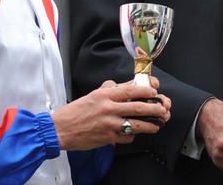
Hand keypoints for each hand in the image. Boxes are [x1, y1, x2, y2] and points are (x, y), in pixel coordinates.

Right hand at [52, 79, 170, 149]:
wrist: (60, 129)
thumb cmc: (75, 112)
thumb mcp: (93, 95)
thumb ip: (109, 89)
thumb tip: (124, 85)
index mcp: (105, 95)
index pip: (131, 90)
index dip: (146, 91)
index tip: (154, 92)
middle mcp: (108, 108)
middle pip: (138, 107)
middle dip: (154, 109)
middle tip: (162, 109)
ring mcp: (109, 124)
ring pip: (136, 124)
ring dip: (150, 125)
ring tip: (156, 124)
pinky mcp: (107, 138)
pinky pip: (126, 137)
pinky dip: (132, 136)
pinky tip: (134, 134)